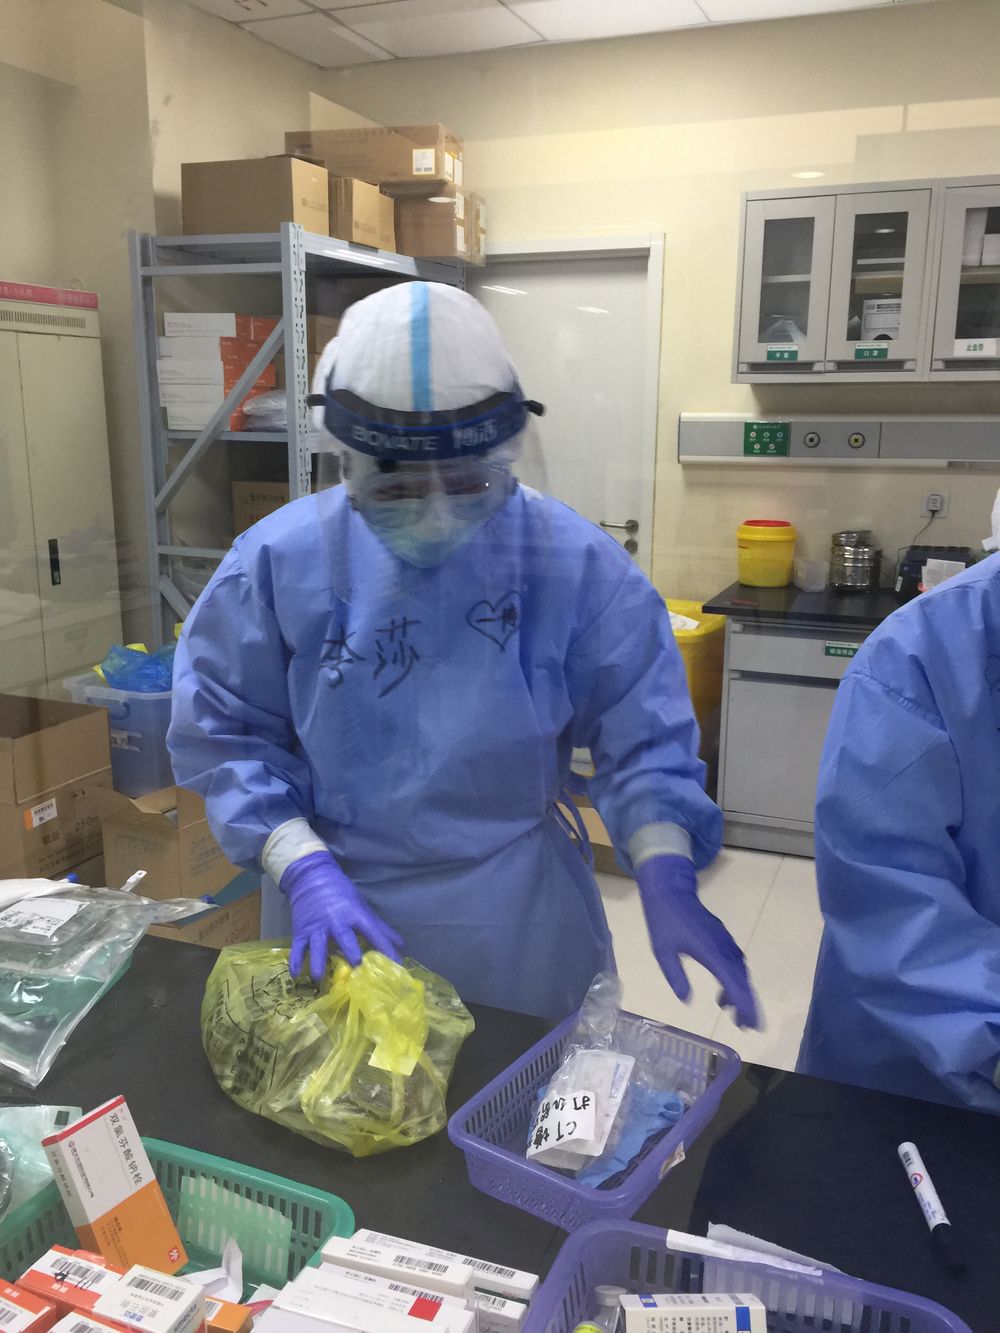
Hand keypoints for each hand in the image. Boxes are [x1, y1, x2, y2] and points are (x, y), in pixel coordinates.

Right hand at [280, 851, 403, 982]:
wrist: (311, 878)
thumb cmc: (341, 893)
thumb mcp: (362, 907)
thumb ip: (380, 928)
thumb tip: (401, 945)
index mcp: (355, 914)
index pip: (374, 932)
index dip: (386, 948)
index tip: (396, 965)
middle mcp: (336, 921)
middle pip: (344, 937)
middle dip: (350, 951)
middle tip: (356, 966)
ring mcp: (317, 927)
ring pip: (317, 945)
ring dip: (318, 961)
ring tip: (318, 978)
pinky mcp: (301, 931)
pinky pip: (297, 948)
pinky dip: (296, 961)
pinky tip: (296, 975)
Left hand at [636, 854, 758, 1028]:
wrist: (670, 890)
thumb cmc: (663, 919)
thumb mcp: (662, 951)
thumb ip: (675, 975)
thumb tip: (687, 1000)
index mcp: (708, 950)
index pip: (732, 981)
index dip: (743, 1003)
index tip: (751, 1022)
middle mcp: (721, 946)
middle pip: (741, 978)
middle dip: (746, 1003)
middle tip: (747, 1026)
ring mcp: (723, 941)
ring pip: (738, 970)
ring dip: (739, 992)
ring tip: (733, 1014)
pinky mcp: (720, 937)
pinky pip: (733, 961)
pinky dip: (733, 979)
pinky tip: (724, 991)